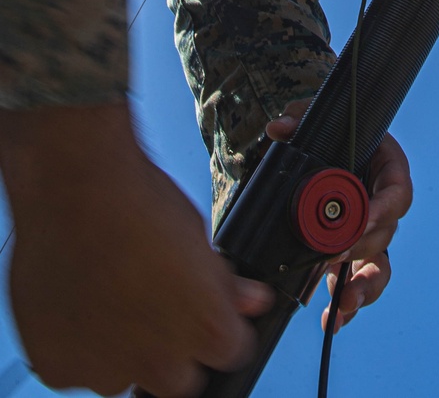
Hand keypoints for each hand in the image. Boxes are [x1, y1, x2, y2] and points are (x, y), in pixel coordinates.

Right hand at [0, 103, 272, 396]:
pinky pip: (72, 366)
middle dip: (171, 350)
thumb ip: (225, 283)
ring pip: (122, 376)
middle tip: (151, 304)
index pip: (230, 353)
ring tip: (107, 293)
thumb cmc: (139, 203)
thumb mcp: (199, 236)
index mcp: (208, 332)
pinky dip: (75, 343)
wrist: (75, 187)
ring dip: (120, 349)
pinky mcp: (59, 367)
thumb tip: (252, 301)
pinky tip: (77, 298)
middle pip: (177, 379)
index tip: (202, 310)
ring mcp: (106, 372)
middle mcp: (161, 365)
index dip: (217, 329)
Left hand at [266, 104, 411, 331]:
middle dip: (360, 247)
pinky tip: (332, 320)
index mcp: (385, 167)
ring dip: (364, 287)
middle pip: (384, 232)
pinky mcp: (351, 256)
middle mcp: (381, 203)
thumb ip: (298, 117)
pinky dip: (347, 304)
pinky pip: (357, 283)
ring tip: (343, 304)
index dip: (385, 207)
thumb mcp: (311, 117)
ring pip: (378, 265)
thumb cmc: (324, 130)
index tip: (364, 219)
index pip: (398, 190)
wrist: (315, 149)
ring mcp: (368, 233)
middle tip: (332, 255)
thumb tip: (278, 129)